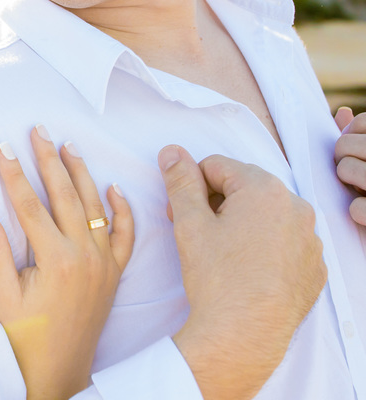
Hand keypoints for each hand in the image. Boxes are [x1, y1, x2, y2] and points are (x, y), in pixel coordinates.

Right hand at [0, 125, 133, 399]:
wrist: (59, 372)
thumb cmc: (25, 336)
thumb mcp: (2, 296)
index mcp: (55, 260)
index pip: (30, 205)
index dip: (14, 174)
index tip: (4, 146)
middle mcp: (84, 257)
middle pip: (64, 196)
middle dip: (49, 159)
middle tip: (39, 130)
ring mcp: (103, 265)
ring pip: (94, 207)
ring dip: (81, 173)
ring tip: (69, 145)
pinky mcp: (114, 275)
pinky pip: (124, 236)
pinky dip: (121, 210)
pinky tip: (114, 188)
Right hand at [159, 146, 326, 399]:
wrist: (244, 334)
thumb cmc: (217, 277)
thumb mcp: (188, 222)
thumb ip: (180, 180)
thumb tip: (172, 151)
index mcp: (264, 189)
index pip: (216, 166)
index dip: (191, 186)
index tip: (181, 212)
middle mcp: (296, 208)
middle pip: (244, 188)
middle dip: (216, 202)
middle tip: (195, 231)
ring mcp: (310, 239)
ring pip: (265, 215)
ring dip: (241, 223)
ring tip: (221, 253)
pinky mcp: (313, 267)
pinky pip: (285, 242)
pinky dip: (264, 247)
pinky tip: (244, 269)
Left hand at [334, 106, 365, 225]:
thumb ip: (359, 139)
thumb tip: (342, 112)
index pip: (364, 122)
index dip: (350, 135)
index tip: (355, 151)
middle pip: (345, 145)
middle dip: (342, 160)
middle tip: (351, 175)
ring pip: (346, 170)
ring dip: (348, 185)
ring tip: (360, 191)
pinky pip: (356, 208)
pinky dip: (357, 214)